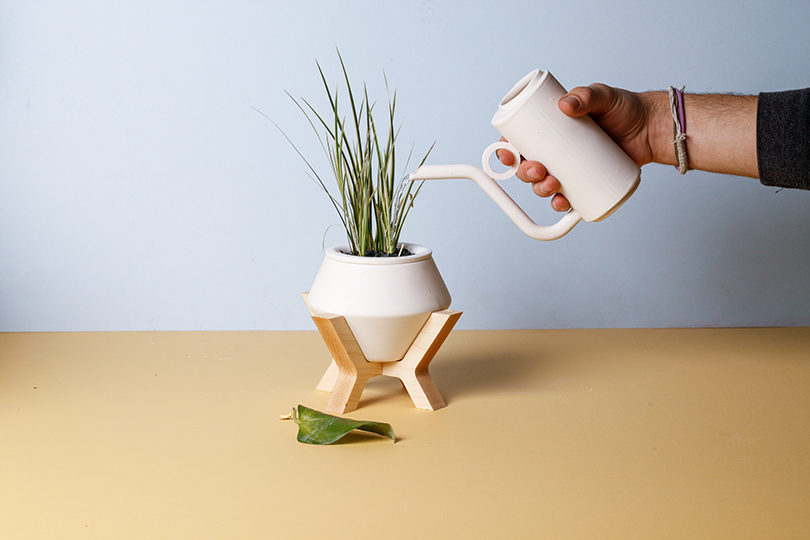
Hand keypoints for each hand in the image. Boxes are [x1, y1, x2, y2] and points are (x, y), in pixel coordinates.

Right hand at [498, 83, 656, 210]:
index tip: (507, 154)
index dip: (507, 150)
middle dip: (525, 174)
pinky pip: (568, 198)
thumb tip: (566, 105)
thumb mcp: (604, 96)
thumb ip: (587, 95)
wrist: (653, 127)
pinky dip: (562, 205)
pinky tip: (562, 204)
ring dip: (540, 190)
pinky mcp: (586, 183)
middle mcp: (557, 151)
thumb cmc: (626, 108)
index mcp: (551, 130)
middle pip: (528, 167)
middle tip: (538, 170)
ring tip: (553, 184)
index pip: (521, 141)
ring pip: (544, 185)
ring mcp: (571, 168)